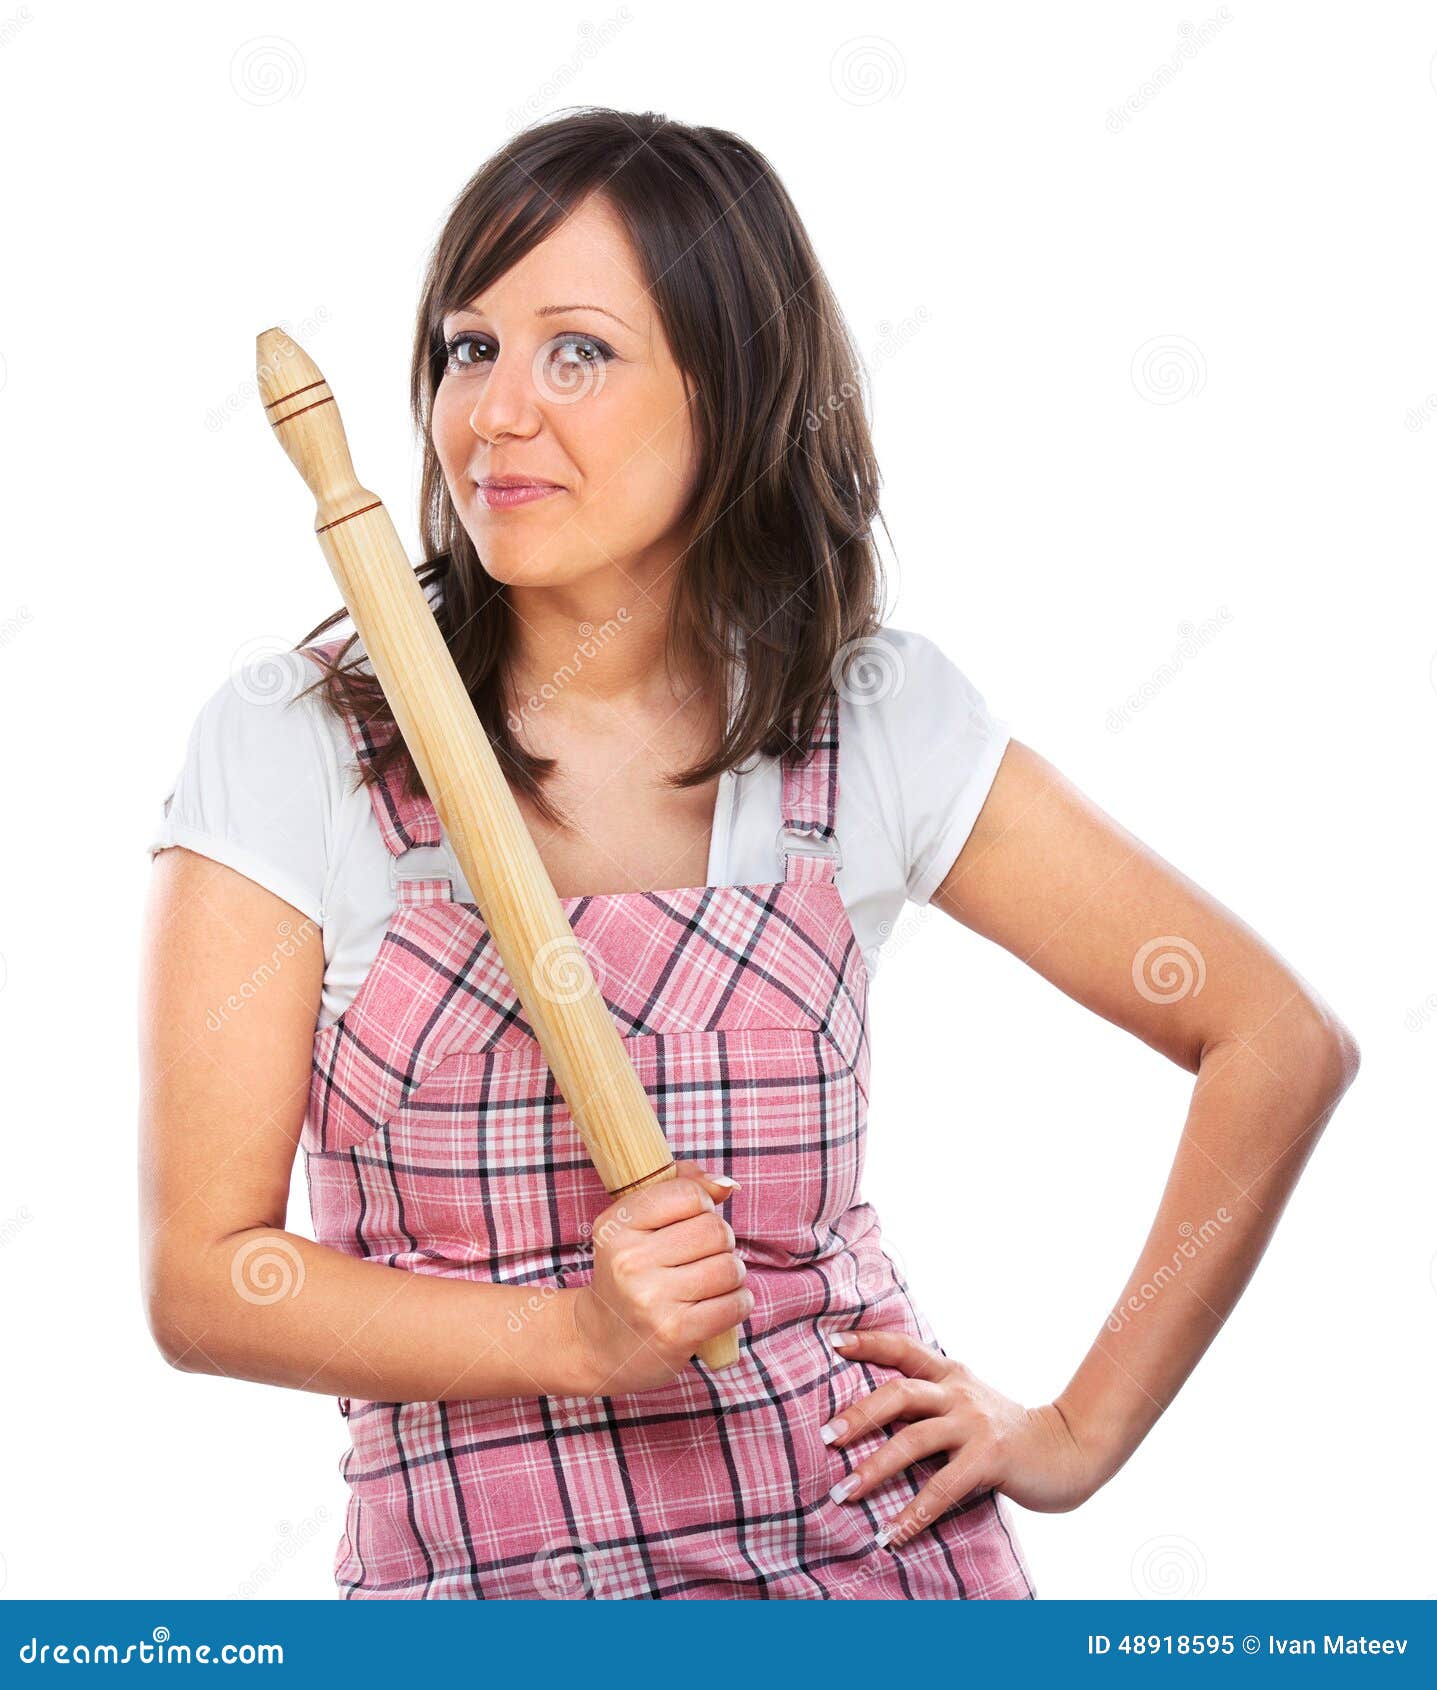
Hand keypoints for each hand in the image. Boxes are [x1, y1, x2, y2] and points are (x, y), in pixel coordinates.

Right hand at [569, 1161, 753, 1394]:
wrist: (600, 1343)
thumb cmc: (629, 1276)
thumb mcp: (635, 1225)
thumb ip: (680, 1188)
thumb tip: (726, 1184)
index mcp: (617, 1226)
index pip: (687, 1194)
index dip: (702, 1205)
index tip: (691, 1221)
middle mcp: (629, 1260)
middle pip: (714, 1230)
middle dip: (720, 1242)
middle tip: (703, 1256)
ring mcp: (651, 1298)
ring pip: (729, 1267)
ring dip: (732, 1274)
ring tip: (711, 1282)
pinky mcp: (675, 1332)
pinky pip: (734, 1304)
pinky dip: (739, 1302)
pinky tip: (721, 1304)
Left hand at [820, 1328, 1102, 1548]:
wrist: (1068, 1450)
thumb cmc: (1007, 1433)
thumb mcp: (969, 1403)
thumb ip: (932, 1402)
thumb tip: (873, 1417)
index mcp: (951, 1373)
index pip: (904, 1347)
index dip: (869, 1342)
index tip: (833, 1341)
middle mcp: (959, 1392)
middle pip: (899, 1392)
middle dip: (858, 1414)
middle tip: (825, 1436)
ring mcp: (975, 1423)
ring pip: (913, 1439)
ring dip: (874, 1468)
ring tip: (844, 1491)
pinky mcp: (990, 1458)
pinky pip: (942, 1487)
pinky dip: (913, 1514)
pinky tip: (892, 1534)